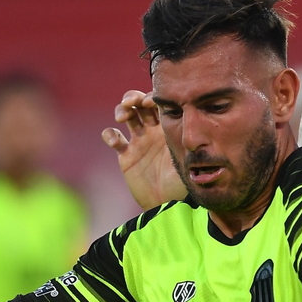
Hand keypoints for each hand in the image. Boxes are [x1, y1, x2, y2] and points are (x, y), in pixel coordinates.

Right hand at [101, 90, 185, 208]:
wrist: (166, 203)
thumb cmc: (180, 184)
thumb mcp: (186, 160)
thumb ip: (186, 144)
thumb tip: (192, 129)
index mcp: (168, 128)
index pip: (157, 104)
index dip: (151, 98)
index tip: (151, 102)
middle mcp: (152, 130)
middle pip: (139, 104)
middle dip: (133, 97)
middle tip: (132, 102)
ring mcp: (138, 141)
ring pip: (126, 115)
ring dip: (121, 110)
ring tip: (123, 117)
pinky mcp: (125, 154)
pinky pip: (114, 137)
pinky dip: (110, 134)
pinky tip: (115, 141)